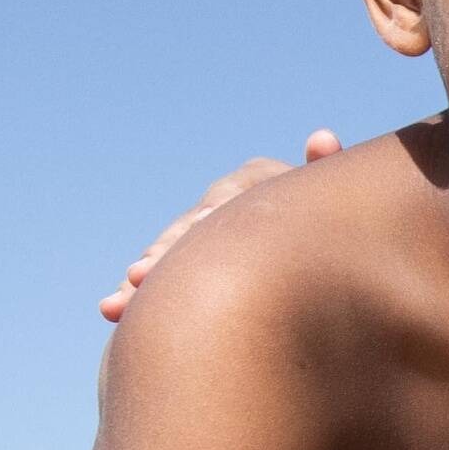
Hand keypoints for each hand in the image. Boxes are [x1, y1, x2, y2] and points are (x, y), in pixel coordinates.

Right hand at [102, 131, 343, 320]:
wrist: (319, 265)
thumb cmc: (334, 237)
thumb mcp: (338, 212)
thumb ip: (328, 176)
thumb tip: (323, 139)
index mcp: (258, 185)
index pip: (231, 195)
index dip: (215, 212)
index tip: (203, 229)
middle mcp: (223, 205)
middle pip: (190, 224)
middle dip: (170, 248)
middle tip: (147, 272)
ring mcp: (199, 235)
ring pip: (167, 252)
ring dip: (145, 273)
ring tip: (123, 297)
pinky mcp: (183, 268)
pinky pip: (156, 279)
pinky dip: (133, 294)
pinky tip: (110, 310)